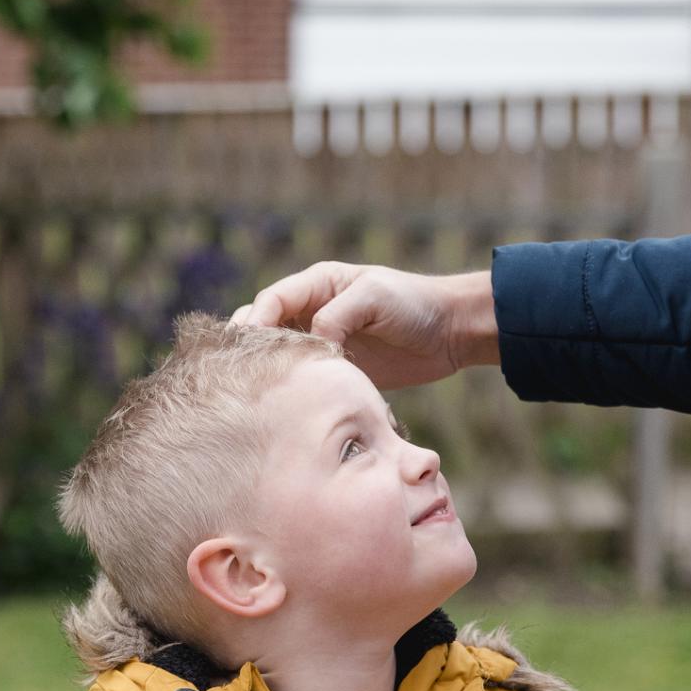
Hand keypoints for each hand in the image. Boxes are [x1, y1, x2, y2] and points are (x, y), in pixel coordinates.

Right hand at [231, 262, 496, 387]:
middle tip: (240, 374)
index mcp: (317, 285)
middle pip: (264, 327)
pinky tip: (282, 406)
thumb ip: (337, 315)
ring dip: (267, 370)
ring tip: (253, 392)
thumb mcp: (374, 297)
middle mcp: (312, 311)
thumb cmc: (414, 304)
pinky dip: (291, 389)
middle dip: (249, 347)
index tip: (249, 349)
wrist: (450, 333)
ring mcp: (322, 342)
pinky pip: (304, 379)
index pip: (271, 300)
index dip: (256, 323)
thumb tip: (311, 346)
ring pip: (279, 355)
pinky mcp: (336, 370)